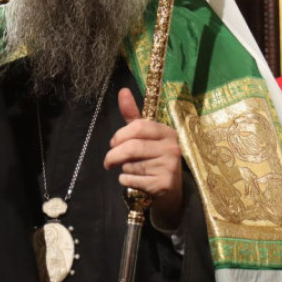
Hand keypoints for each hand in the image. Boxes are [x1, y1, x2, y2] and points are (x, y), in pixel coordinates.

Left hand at [103, 88, 183, 230]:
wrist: (172, 190)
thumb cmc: (154, 157)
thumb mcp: (146, 135)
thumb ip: (133, 116)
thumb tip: (123, 91)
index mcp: (167, 132)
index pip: (138, 126)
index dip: (120, 135)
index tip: (113, 143)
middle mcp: (172, 147)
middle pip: (131, 148)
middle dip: (114, 155)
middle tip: (109, 161)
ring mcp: (169, 166)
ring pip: (131, 165)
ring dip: (123, 169)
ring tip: (130, 170)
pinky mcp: (164, 184)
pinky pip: (132, 180)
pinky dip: (125, 181)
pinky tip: (133, 181)